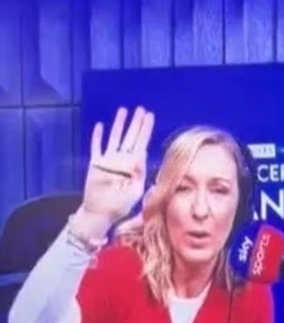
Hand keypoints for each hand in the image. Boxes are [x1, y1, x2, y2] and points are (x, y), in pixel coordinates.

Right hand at [75, 107, 154, 239]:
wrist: (101, 213)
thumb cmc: (120, 206)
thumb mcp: (136, 191)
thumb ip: (139, 175)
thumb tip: (141, 158)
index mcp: (134, 166)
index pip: (142, 143)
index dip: (145, 129)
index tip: (150, 116)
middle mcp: (122, 160)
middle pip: (130, 137)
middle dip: (136, 123)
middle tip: (141, 109)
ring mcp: (108, 161)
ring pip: (115, 138)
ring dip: (119, 124)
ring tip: (124, 111)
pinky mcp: (95, 164)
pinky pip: (96, 147)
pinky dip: (97, 137)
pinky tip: (100, 125)